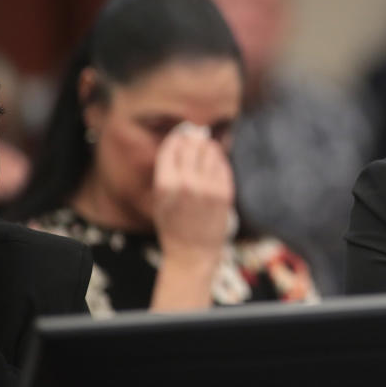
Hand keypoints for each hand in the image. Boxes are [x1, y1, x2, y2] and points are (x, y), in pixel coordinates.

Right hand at [150, 128, 233, 310]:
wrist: (192, 252)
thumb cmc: (173, 225)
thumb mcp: (160, 198)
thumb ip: (168, 171)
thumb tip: (181, 141)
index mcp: (165, 184)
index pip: (173, 146)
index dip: (178, 136)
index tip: (183, 133)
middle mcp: (187, 183)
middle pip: (193, 144)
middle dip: (195, 139)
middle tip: (197, 137)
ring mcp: (208, 188)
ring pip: (212, 150)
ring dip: (209, 147)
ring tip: (206, 150)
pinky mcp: (225, 193)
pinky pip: (223, 165)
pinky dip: (219, 161)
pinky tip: (215, 164)